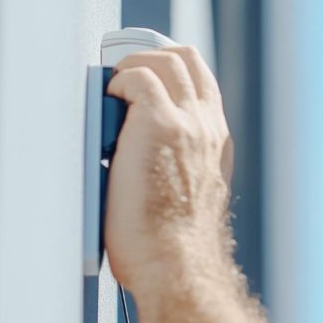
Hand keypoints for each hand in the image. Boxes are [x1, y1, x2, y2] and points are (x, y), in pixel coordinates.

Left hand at [104, 46, 235, 296]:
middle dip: (147, 59)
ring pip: (166, 58)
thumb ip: (174, 167)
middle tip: (119, 84)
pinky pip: (136, 77)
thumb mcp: (186, 198)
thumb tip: (134, 156)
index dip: (167, 73)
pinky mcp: (160, 124)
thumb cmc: (171, 248)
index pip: (200, 84)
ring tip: (110, 96)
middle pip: (186, 59)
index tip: (137, 86)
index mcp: (216, 145)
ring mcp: (189, 122)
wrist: (177, 263)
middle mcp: (209, 127)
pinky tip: (105, 110)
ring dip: (130, 68)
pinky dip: (115, 85)